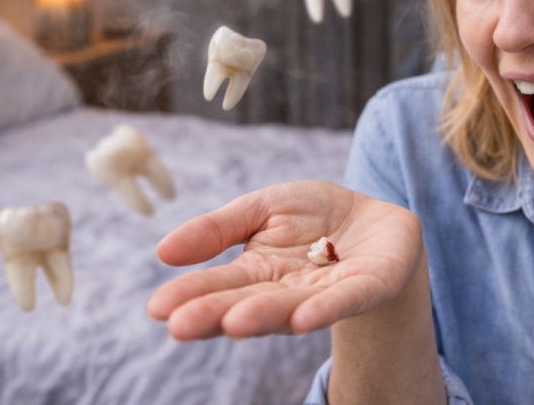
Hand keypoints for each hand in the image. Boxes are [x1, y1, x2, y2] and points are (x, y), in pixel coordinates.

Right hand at [147, 180, 423, 339]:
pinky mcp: (366, 288)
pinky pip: (343, 300)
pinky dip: (324, 310)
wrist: (374, 220)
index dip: (191, 296)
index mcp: (256, 273)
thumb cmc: (313, 217)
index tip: (158, 308)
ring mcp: (324, 294)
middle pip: (247, 304)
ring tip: (233, 322)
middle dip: (216, 314)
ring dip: (263, 316)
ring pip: (290, 307)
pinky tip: (303, 320)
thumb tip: (162, 251)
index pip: (219, 287)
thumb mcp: (262, 208)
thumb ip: (219, 228)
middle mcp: (285, 292)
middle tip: (179, 326)